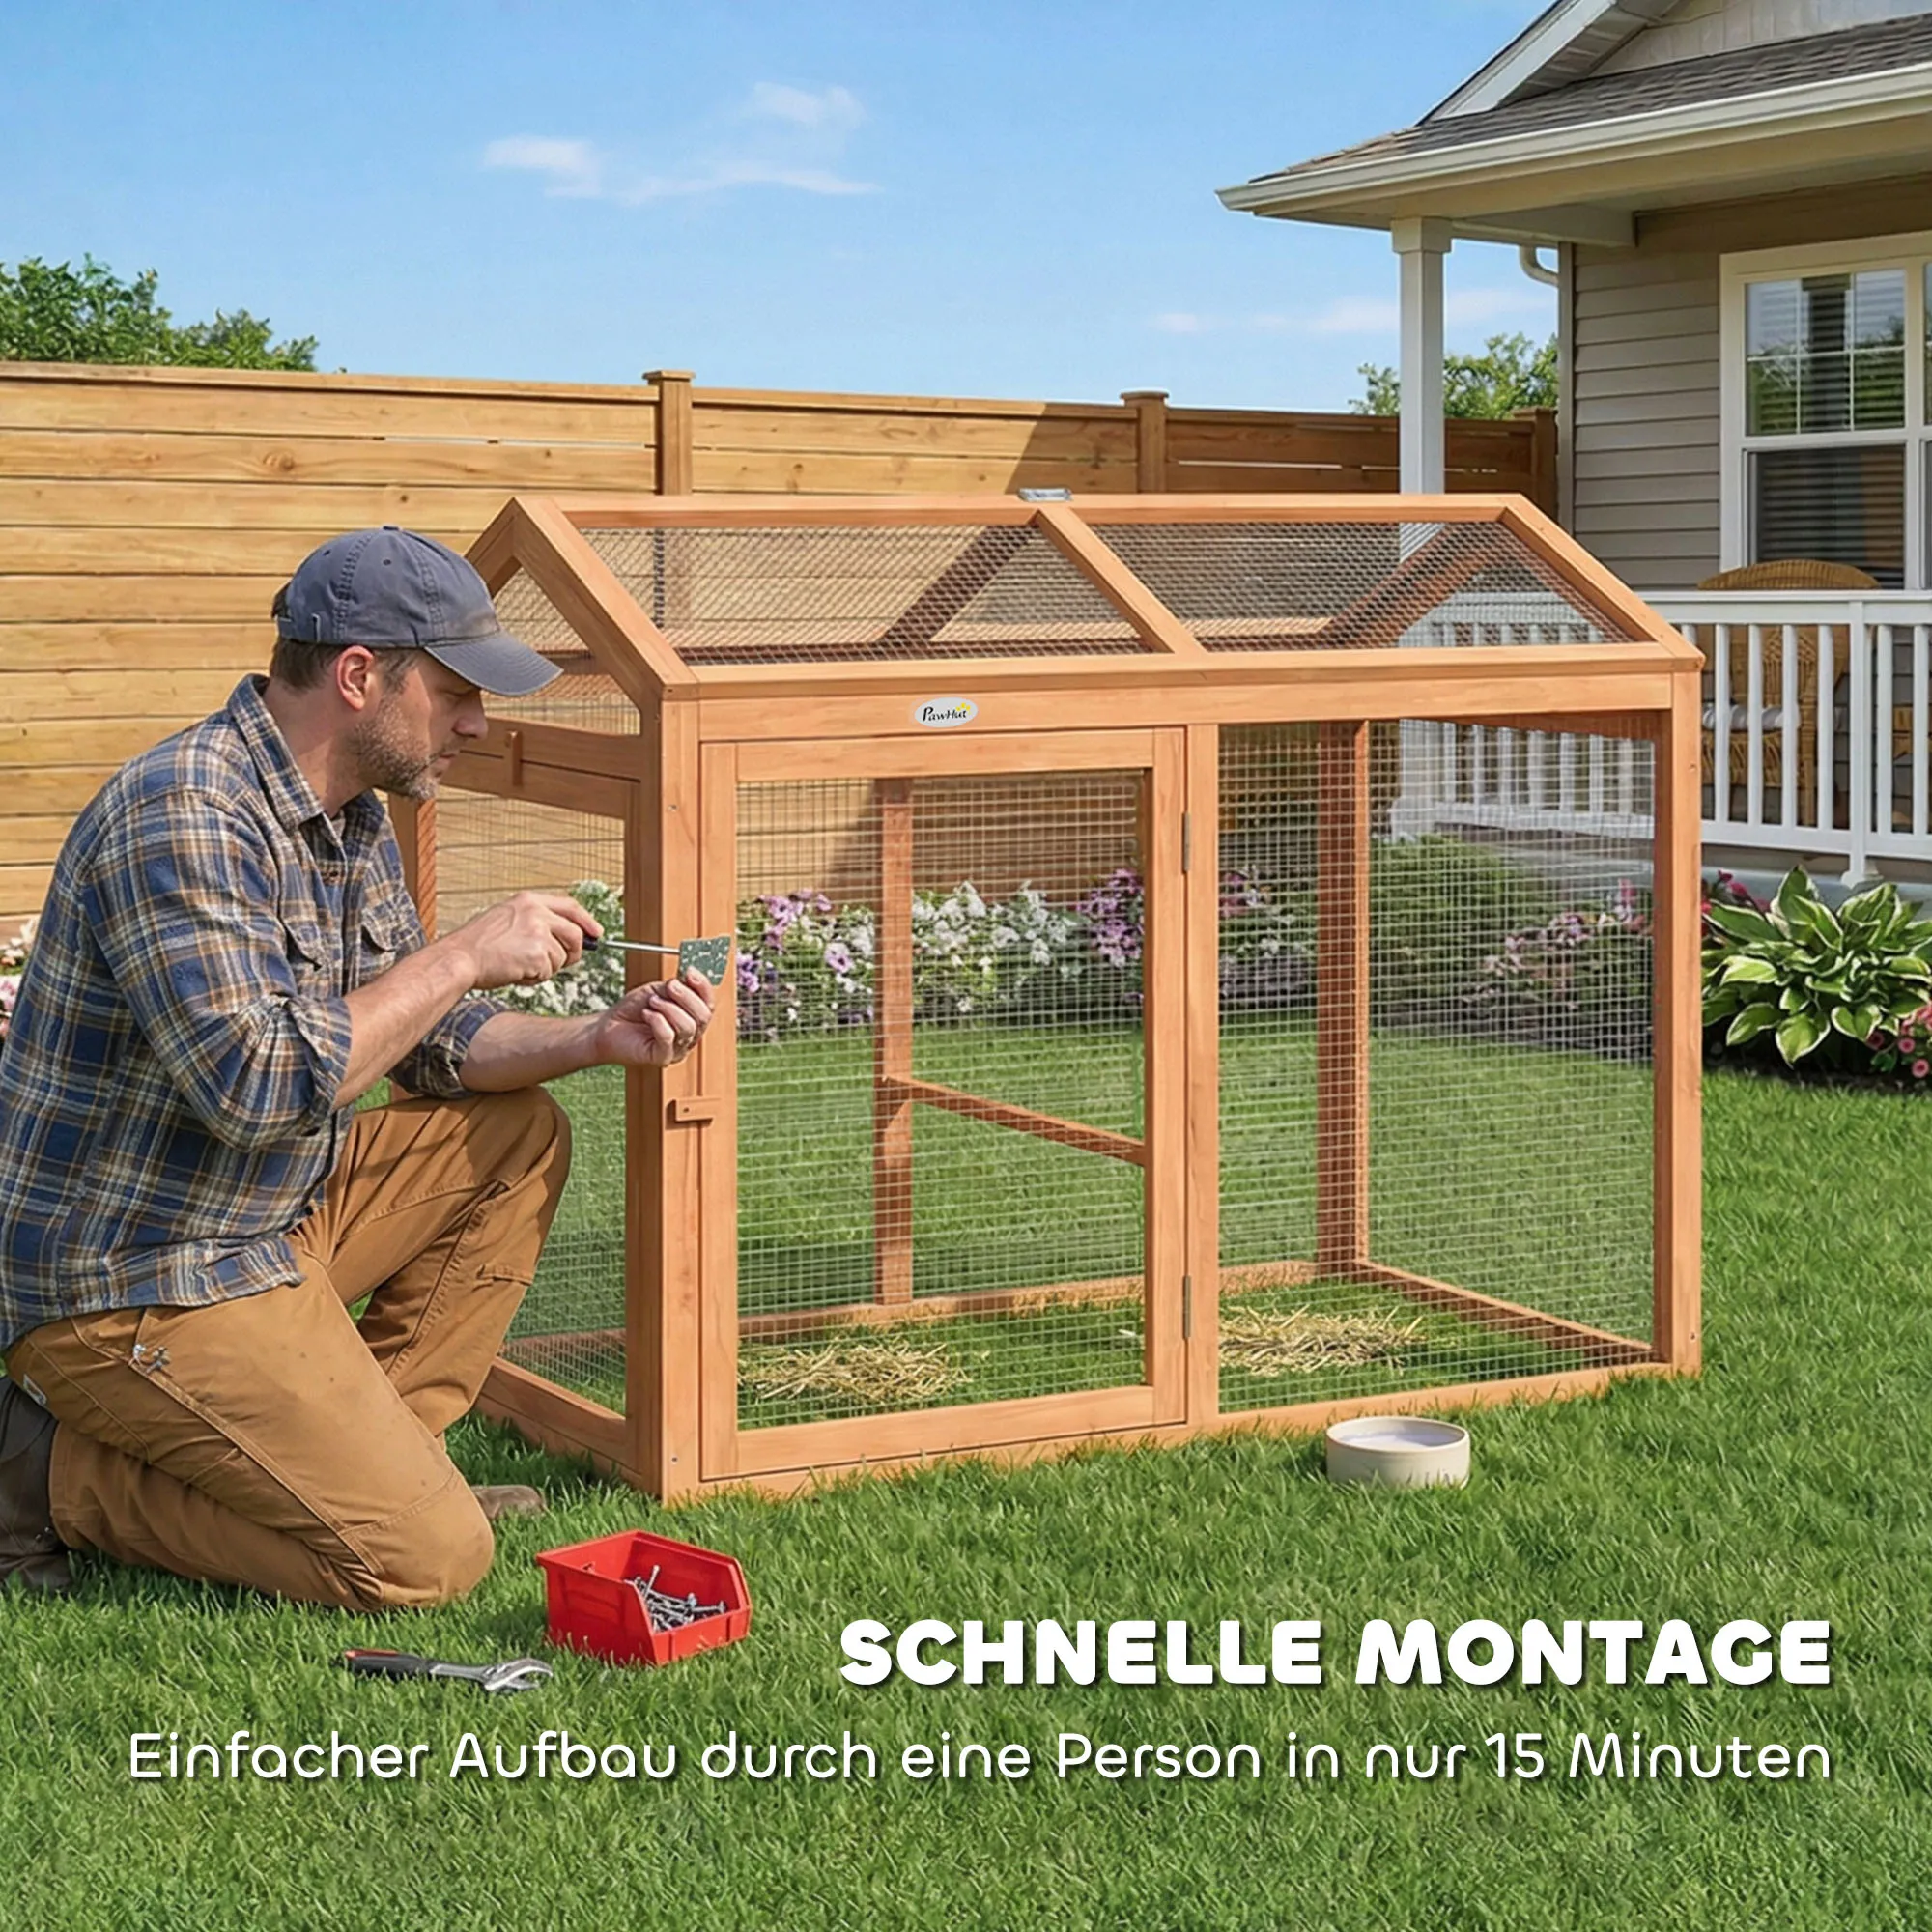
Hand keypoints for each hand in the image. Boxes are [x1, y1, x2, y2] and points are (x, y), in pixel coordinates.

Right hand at [447, 891, 598, 990]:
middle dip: (572, 953)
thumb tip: (570, 937)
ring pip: (562, 958)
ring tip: (520, 965)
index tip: (597, 934)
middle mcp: (536, 912)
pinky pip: (549, 972)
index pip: (570, 906)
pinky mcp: (537, 954)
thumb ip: (536, 922)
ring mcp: (538, 932)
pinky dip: (535, 978)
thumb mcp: (507, 918)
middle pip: (575, 935)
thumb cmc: (478, 944)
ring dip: (546, 968)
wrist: (460, 958)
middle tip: (563, 963)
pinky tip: (516, 972)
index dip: (587, 921)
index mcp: (528, 900)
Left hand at [595, 969, 713, 1068]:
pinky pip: (668, 1038)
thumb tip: (690, 977)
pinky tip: (646, 1015)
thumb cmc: (632, 1010)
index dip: (703, 987)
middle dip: (687, 997)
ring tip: (651, 1003)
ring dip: (669, 1008)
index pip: (708, 1005)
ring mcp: (677, 1049)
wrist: (607, 1027)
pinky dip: (657, 1021)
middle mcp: (689, 1037)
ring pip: (688, 1027)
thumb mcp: (658, 992)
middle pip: (703, 1017)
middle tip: (670, 986)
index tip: (690, 972)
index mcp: (691, 1019)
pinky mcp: (662, 1058)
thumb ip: (676, 987)